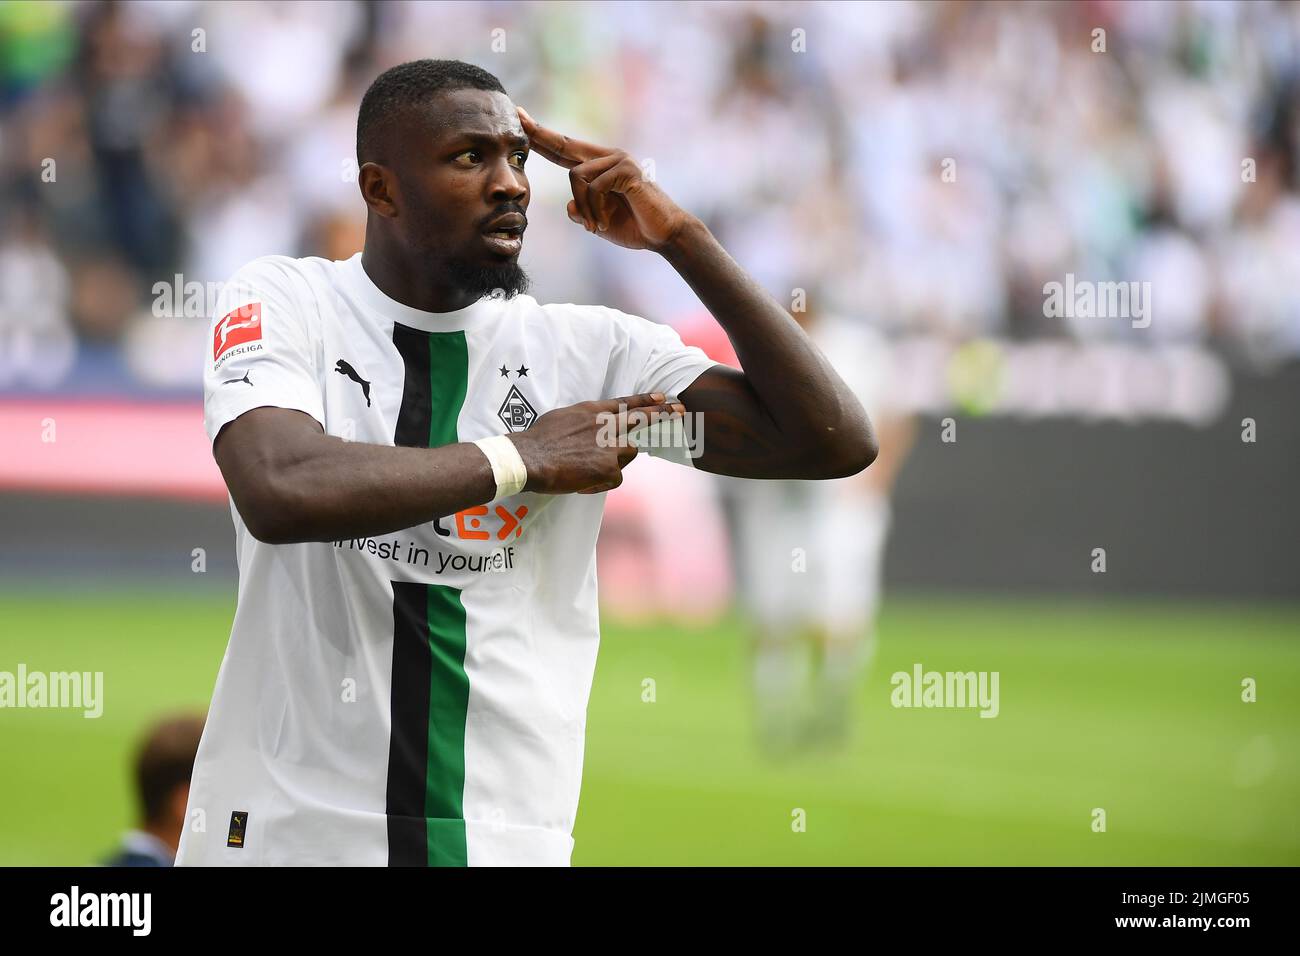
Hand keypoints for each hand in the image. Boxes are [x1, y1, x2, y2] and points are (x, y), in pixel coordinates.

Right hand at [507, 392, 685, 494]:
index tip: (662, 397)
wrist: (529, 458)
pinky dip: (601, 483)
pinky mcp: (608, 468)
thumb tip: (587, 427)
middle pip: (641, 418)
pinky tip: (584, 483)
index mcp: (592, 411)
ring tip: (593, 466)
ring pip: (629, 452)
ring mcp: (609, 446)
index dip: (645, 400)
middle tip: (680, 410)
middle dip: (663, 414)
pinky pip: (615, 477)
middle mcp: (605, 425)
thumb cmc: (537, 440)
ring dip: (618, 460)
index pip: (625, 403)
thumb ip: (582, 421)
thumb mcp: (562, 418)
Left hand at [517, 106, 694, 251]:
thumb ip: (582, 212)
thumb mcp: (599, 221)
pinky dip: (594, 210)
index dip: (542, 137)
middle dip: (539, 134)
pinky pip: (593, 187)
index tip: (521, 118)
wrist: (665, 235)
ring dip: (584, 208)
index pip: (565, 150)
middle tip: (518, 115)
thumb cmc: (635, 227)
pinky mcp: (626, 169)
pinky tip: (604, 224)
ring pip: (576, 176)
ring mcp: (619, 159)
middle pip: (565, 145)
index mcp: (601, 166)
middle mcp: (609, 157)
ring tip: (596, 227)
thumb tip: (570, 205)